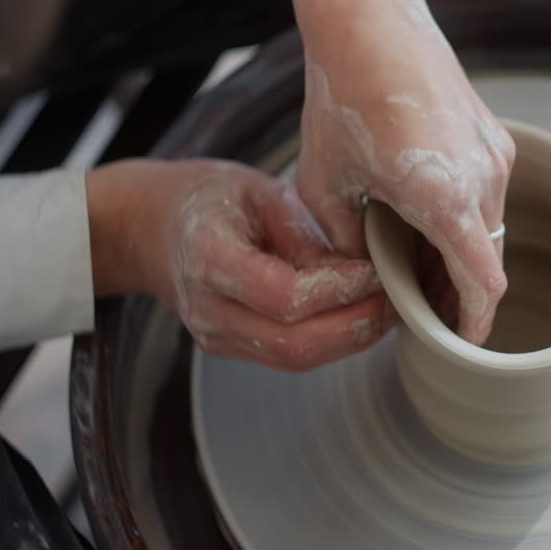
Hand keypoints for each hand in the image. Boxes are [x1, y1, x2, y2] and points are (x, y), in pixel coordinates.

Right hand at [87, 159, 391, 370]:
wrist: (152, 228)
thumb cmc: (209, 198)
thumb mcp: (258, 190)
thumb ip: (303, 231)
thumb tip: (359, 268)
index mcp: (208, 258)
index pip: (284, 296)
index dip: (338, 290)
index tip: (377, 269)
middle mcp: (209, 309)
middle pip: (293, 344)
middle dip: (356, 326)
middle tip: (398, 299)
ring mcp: (217, 336)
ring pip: (295, 359)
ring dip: (350, 340)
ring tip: (389, 309)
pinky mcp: (232, 347)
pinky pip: (289, 356)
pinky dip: (332, 341)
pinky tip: (361, 317)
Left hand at [286, 0, 516, 344]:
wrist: (369, 21)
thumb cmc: (341, 99)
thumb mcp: (325, 184)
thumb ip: (347, 241)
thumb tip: (366, 271)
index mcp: (446, 195)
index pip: (483, 284)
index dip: (475, 322)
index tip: (461, 345)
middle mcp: (484, 176)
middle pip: (486, 260)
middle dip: (457, 291)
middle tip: (421, 311)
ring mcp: (495, 152)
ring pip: (488, 227)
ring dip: (459, 252)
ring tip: (412, 263)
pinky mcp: (494, 135)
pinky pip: (486, 193)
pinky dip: (462, 217)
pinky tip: (421, 217)